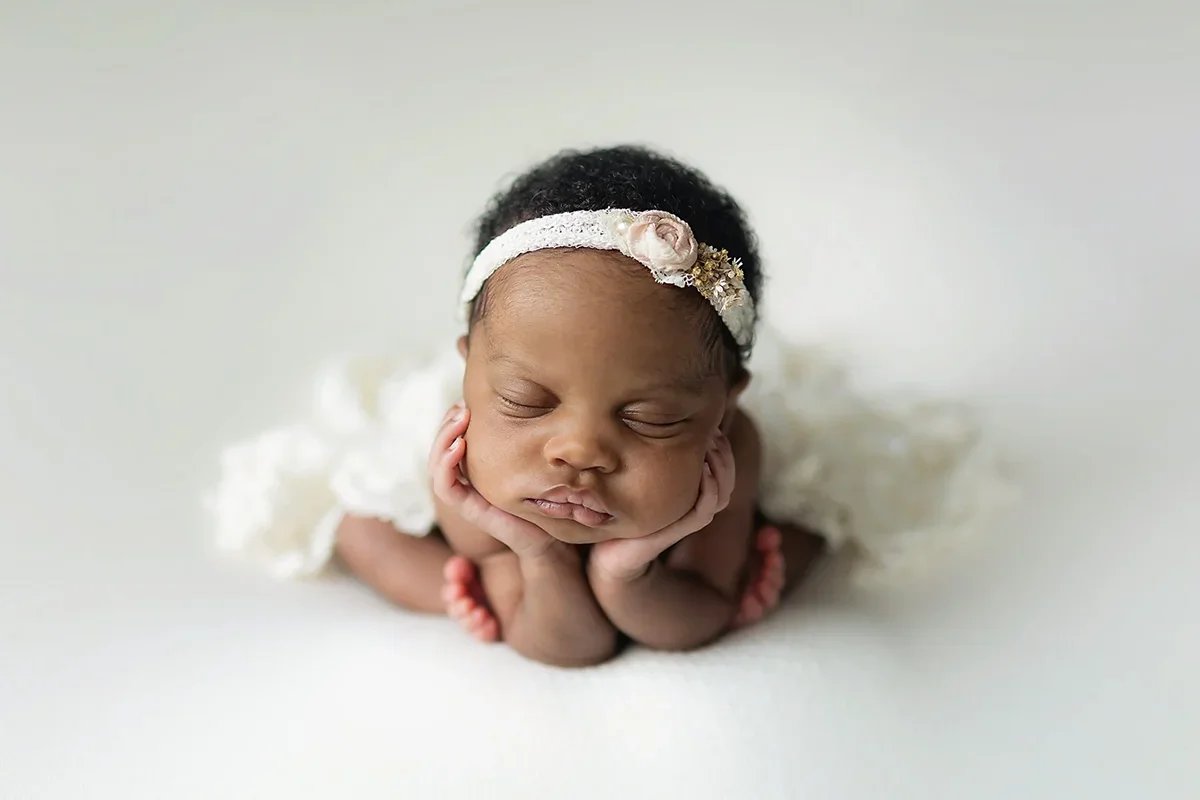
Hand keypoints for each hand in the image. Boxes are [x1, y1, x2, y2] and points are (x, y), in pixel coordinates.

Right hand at [429, 403, 559, 559]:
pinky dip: (446, 465)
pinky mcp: (469, 511)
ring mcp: (465, 497)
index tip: (465, 402)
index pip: (448, 442)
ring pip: (436, 467)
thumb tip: (522, 404)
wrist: (550, 537)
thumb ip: (519, 441)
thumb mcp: (529, 462)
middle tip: (461, 407)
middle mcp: (465, 482)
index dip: (450, 421)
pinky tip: (459, 446)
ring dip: (443, 440)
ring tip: (459, 420)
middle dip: (445, 425)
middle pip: (438, 451)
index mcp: (474, 470)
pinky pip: (445, 488)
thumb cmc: (542, 497)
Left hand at [591, 431, 734, 581]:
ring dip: (721, 467)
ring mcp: (688, 519)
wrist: (609, 552)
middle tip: (713, 433)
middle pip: (728, 480)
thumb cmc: (622, 513)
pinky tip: (703, 469)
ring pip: (722, 494)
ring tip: (710, 447)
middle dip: (725, 453)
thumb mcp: (638, 481)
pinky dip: (710, 489)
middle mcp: (695, 507)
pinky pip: (705, 510)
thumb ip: (651, 459)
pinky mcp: (678, 530)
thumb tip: (650, 425)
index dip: (723, 449)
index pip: (724, 472)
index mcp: (691, 496)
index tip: (712, 427)